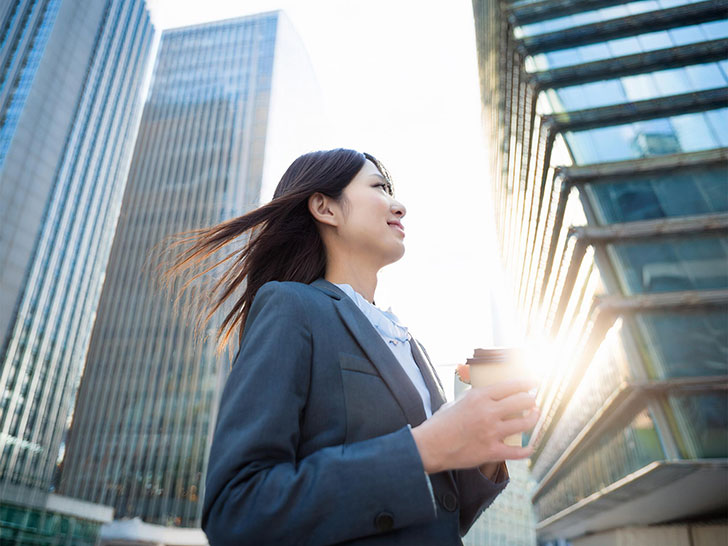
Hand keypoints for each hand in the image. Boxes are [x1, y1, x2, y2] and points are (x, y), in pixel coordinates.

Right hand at [411, 378, 538, 473]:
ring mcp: (492, 432)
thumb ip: (474, 397)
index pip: (511, 386)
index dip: (527, 383)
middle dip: (532, 400)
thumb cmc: (441, 423)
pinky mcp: (492, 451)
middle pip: (522, 401)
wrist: (430, 446)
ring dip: (534, 418)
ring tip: (534, 416)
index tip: (534, 383)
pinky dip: (527, 449)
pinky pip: (518, 451)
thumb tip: (488, 394)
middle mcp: (488, 412)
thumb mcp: (457, 401)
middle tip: (533, 400)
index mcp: (479, 397)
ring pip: (525, 423)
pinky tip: (530, 447)